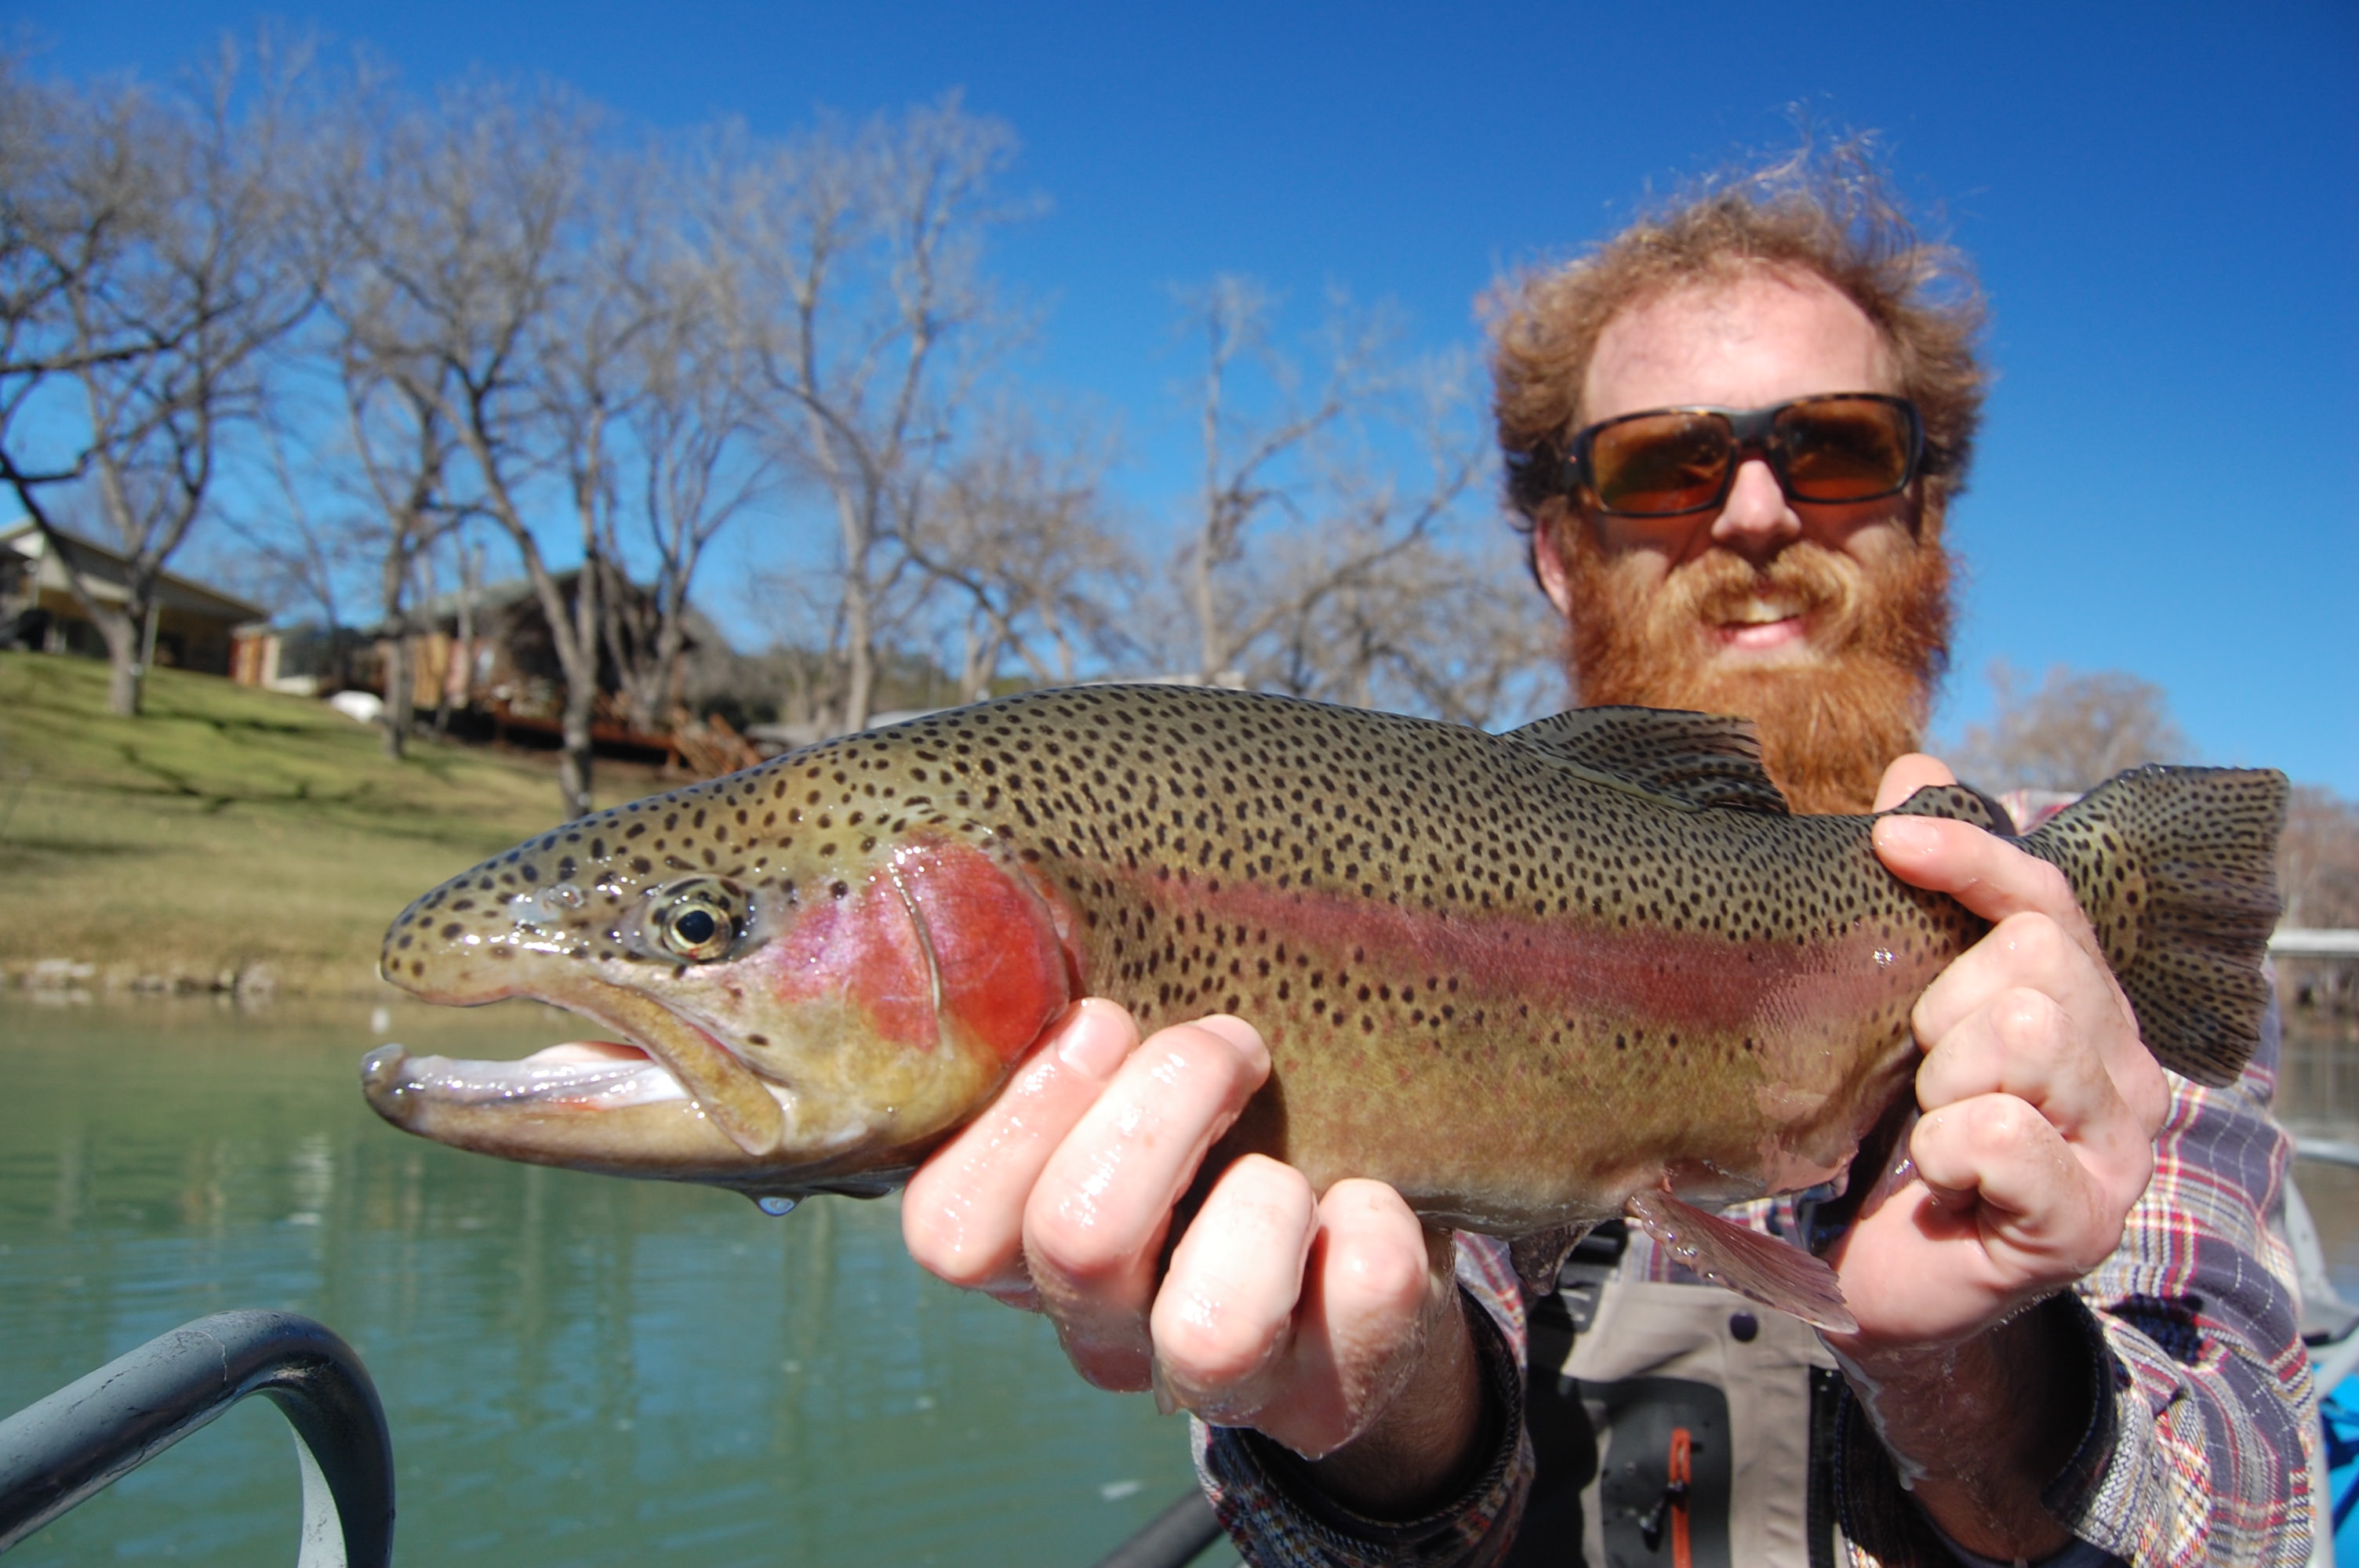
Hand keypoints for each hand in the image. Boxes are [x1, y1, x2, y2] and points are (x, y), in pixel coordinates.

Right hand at [901, 1001, 1479, 1509]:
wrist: (1354, 1263)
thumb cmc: (1231, 1132)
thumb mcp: (1143, 1083)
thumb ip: (1093, 1041)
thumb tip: (1073, 950)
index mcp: (1027, 1254)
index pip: (952, 1228)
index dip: (1025, 1113)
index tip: (1106, 1021)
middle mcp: (1102, 1334)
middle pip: (1077, 1239)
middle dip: (1164, 1104)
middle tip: (1229, 1045)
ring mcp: (1213, 1385)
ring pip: (1211, 1325)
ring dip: (1262, 1200)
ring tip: (1291, 1164)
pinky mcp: (1330, 1403)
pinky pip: (1360, 1300)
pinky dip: (1374, 1224)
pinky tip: (1367, 1200)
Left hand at [1831, 755, 2167, 1346]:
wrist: (1883, 1280)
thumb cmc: (1890, 1136)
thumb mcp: (1893, 1009)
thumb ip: (1918, 900)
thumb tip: (1916, 769)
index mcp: (2075, 1002)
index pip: (2043, 898)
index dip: (1970, 858)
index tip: (1885, 839)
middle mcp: (2117, 1064)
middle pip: (2028, 965)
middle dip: (1941, 1010)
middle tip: (1919, 1076)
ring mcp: (2113, 1142)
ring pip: (2021, 1036)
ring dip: (1943, 1083)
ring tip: (1931, 1129)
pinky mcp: (2082, 1219)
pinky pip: (2002, 1136)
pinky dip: (1948, 1153)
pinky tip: (1944, 1183)